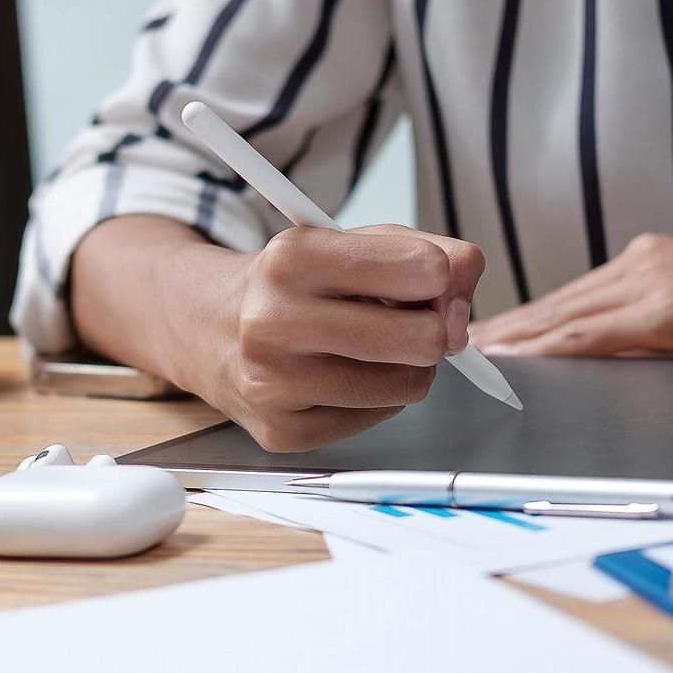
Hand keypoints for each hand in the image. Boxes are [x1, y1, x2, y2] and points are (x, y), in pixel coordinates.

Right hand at [166, 224, 483, 451]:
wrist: (206, 326)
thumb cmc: (293, 282)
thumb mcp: (347, 241)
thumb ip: (422, 251)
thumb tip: (465, 294)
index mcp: (291, 258)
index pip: (423, 270)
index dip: (443, 277)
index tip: (430, 281)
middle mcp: (273, 322)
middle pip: (422, 338)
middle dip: (436, 329)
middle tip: (417, 319)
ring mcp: (273, 384)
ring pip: (407, 386)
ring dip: (408, 366)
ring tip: (373, 346)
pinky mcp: (280, 431)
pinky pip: (377, 418)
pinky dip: (376, 396)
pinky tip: (343, 374)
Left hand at [470, 234, 672, 356]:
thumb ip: (667, 334)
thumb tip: (625, 365)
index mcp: (652, 263)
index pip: (571, 300)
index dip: (523, 325)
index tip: (483, 345)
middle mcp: (642, 263)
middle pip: (553, 306)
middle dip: (502, 334)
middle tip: (449, 354)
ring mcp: (654, 281)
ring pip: (561, 316)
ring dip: (512, 343)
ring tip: (466, 366)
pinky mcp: (670, 307)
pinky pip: (594, 332)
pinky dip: (550, 350)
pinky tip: (520, 365)